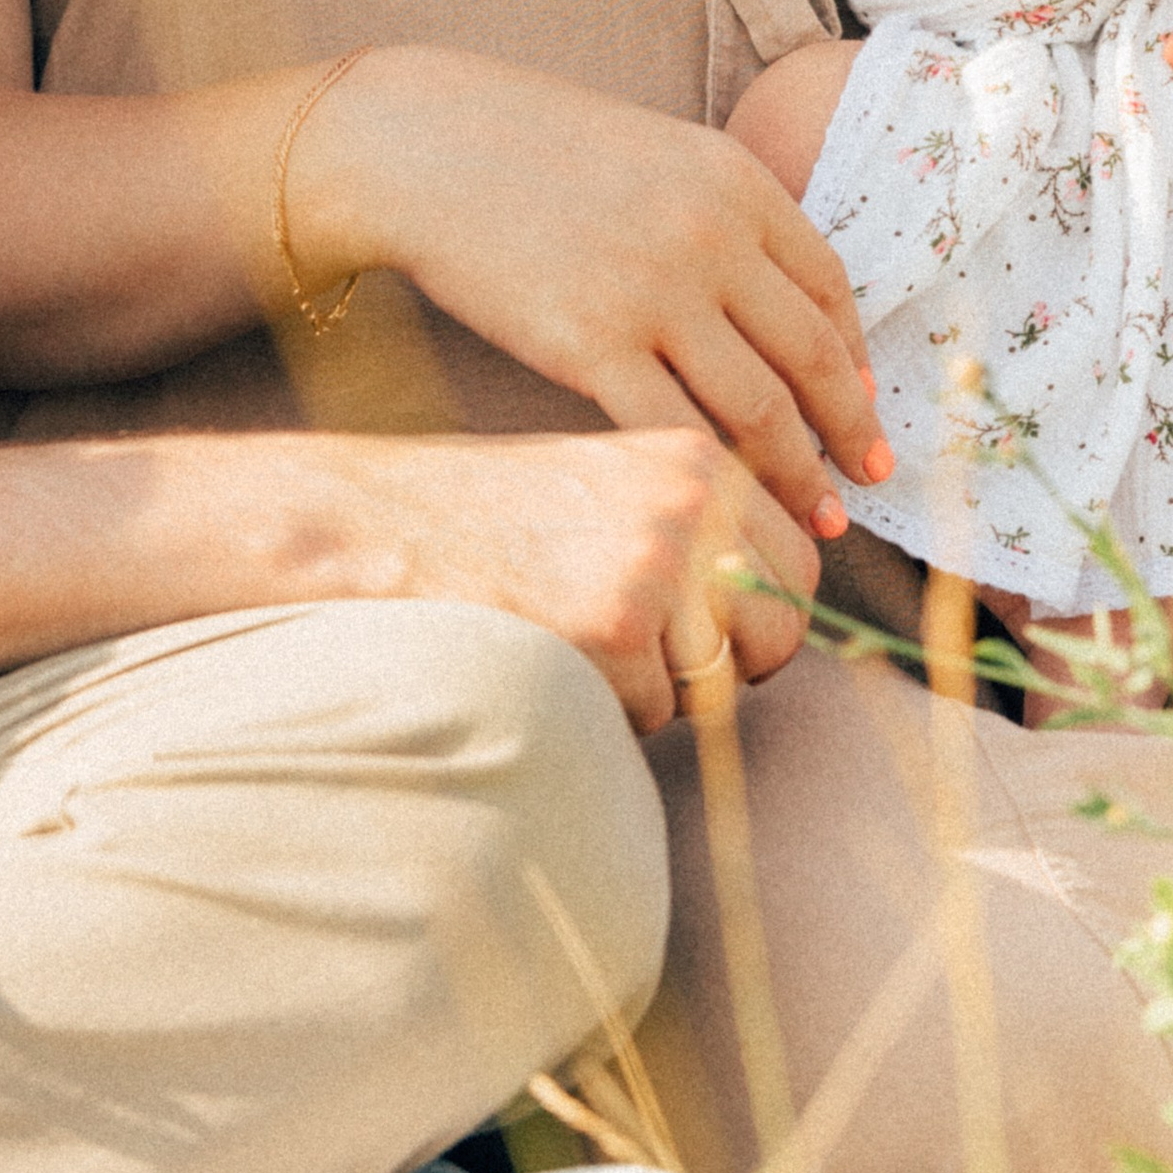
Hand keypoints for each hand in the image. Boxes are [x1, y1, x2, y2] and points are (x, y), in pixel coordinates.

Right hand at [292, 51, 885, 541]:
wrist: (426, 146)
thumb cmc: (531, 150)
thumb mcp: (656, 156)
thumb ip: (722, 219)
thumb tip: (781, 310)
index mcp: (735, 180)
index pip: (829, 287)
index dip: (855, 358)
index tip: (864, 407)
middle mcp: (711, 234)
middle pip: (810, 356)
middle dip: (848, 430)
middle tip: (868, 482)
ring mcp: (653, 292)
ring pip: (759, 409)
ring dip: (798, 475)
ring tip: (816, 521)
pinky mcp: (589, 345)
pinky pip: (673, 430)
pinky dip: (714, 483)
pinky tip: (725, 515)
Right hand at [353, 428, 818, 733]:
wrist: (376, 524)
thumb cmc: (487, 514)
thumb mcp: (609, 486)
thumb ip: (694, 529)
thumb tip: (772, 605)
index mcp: (696, 459)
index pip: (797, 564)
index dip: (767, 619)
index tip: (730, 640)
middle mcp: (690, 502)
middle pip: (777, 630)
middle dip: (732, 668)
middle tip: (664, 668)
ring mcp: (656, 563)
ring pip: (711, 681)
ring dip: (657, 690)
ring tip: (579, 640)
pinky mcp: (615, 627)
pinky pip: (651, 714)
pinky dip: (606, 708)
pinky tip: (549, 654)